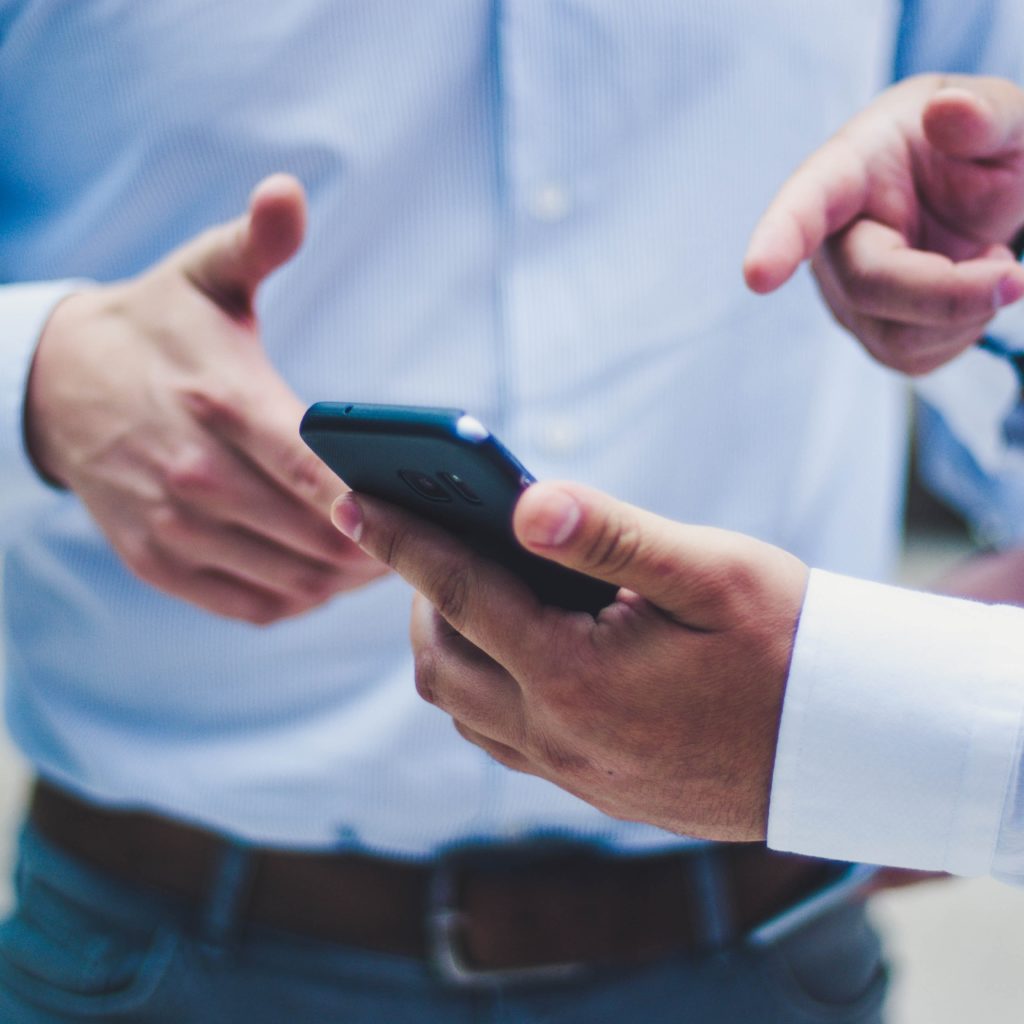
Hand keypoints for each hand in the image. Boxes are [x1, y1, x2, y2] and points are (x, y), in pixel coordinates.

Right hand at [25, 174, 385, 623]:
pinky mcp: (159, 562)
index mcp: (223, 403)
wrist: (58, 384)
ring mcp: (173, 526)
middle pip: (317, 537)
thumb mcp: (204, 274)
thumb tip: (288, 191)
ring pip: (294, 581)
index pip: (316, 470)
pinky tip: (331, 577)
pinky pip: (254, 605)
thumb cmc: (157, 329)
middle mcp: (196, 475)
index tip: (427, 511)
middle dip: (383, 544)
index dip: (378, 501)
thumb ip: (256, 242)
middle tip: (429, 537)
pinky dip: (303, 599)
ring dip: (350, 579)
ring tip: (392, 558)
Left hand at [333, 481, 807, 840]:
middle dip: (418, 595)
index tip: (349, 500)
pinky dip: (483, 685)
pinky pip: (500, 737)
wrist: (845, 743)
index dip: (399, 540)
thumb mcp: (707, 570)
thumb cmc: (787, 643)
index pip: (458, 593)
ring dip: (448, 644)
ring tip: (466, 588)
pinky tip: (514, 648)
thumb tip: (523, 501)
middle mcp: (558, 735)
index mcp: (575, 675)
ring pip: (463, 707)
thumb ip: (609, 533)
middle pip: (441, 661)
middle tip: (428, 539)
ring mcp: (572, 771)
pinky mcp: (592, 787)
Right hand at [745, 74, 1023, 374]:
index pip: (803, 206)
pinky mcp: (873, 335)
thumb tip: (950, 112)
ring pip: (896, 336)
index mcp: (848, 171)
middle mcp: (831, 241)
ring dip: (966, 312)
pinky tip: (970, 290)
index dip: (778, 241)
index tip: (758, 275)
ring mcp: (845, 296)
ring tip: (992, 261)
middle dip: (947, 294)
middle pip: (869, 286)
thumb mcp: (1003, 116)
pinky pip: (916, 358)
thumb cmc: (976, 145)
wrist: (973, 190)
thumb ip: (988, 113)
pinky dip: (963, 331)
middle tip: (1017, 278)